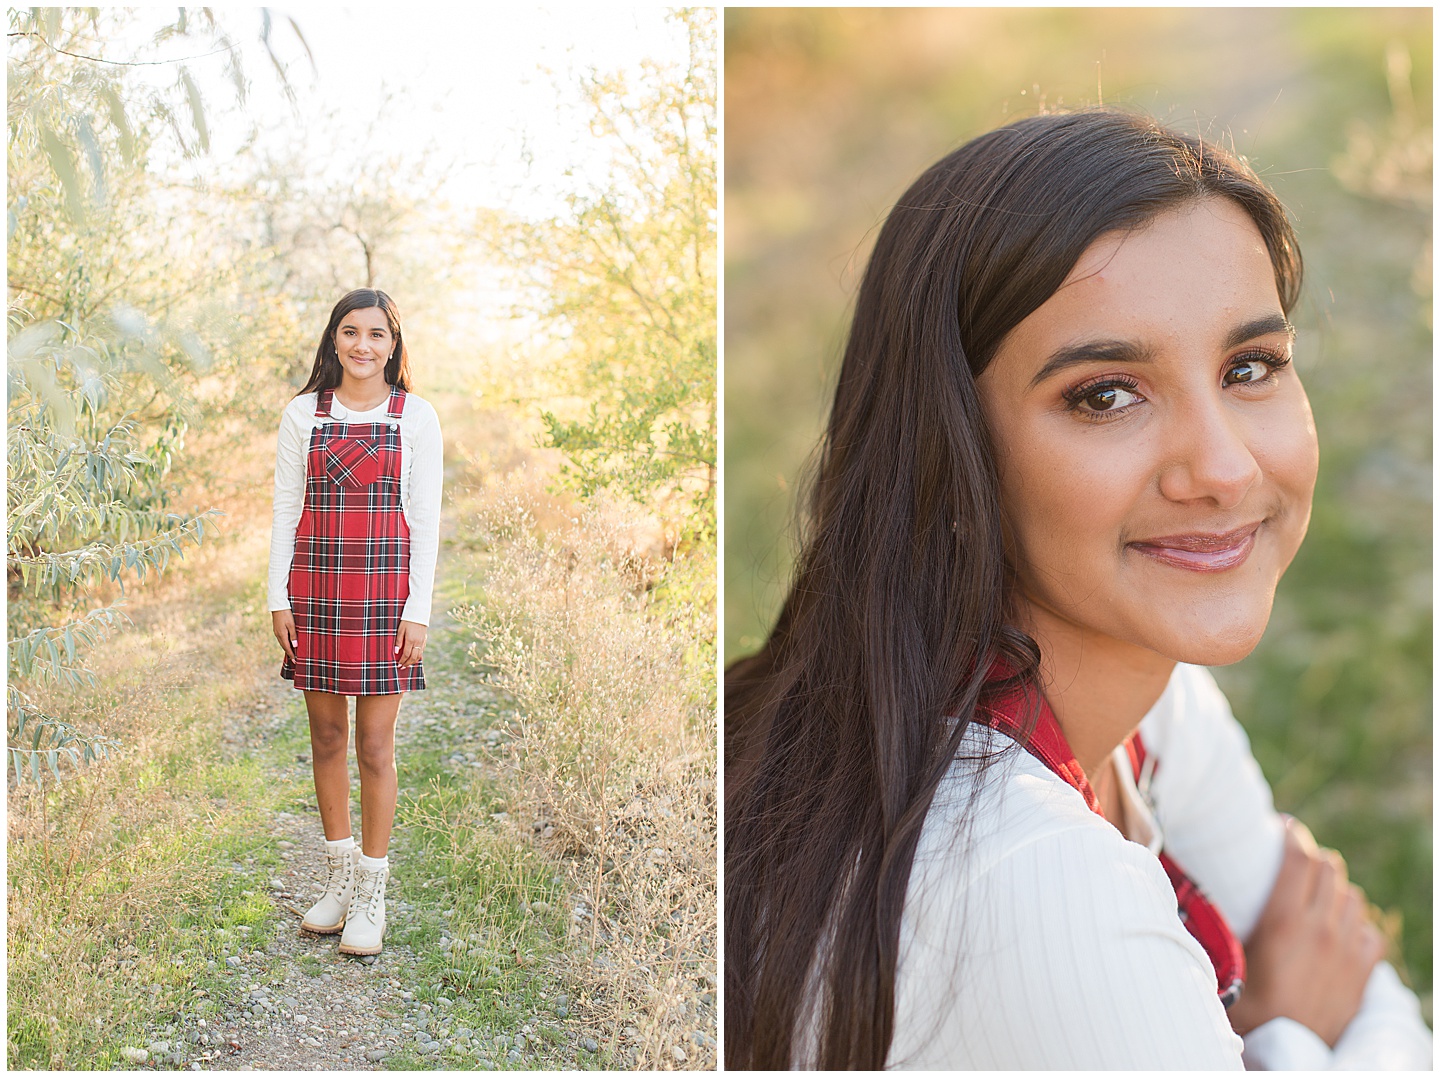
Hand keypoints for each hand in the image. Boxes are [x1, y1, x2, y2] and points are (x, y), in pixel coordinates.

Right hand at [272, 609, 297, 662]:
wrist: (278, 606)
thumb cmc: (286, 615)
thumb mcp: (291, 625)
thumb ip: (293, 635)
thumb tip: (294, 646)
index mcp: (282, 635)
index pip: (287, 647)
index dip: (291, 654)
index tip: (295, 661)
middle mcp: (278, 635)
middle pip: (284, 646)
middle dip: (289, 653)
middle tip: (294, 660)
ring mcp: (276, 632)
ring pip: (282, 643)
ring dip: (287, 648)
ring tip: (291, 654)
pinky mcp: (277, 629)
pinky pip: (281, 639)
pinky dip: (284, 643)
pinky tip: (287, 644)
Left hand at [395, 620, 426, 667]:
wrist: (418, 614)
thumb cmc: (407, 621)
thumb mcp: (400, 630)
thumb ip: (398, 641)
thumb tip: (396, 652)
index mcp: (411, 640)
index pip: (406, 654)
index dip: (402, 661)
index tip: (398, 665)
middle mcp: (417, 642)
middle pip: (413, 657)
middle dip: (407, 663)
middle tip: (402, 667)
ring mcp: (422, 642)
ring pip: (419, 655)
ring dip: (413, 662)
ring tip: (408, 664)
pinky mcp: (425, 640)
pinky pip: (422, 651)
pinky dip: (418, 656)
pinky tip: (414, 657)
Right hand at [1228, 816, 1384, 1044]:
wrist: (1287, 1051)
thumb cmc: (1247, 1009)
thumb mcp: (1223, 962)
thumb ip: (1208, 928)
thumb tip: (1174, 894)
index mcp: (1284, 922)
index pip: (1299, 858)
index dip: (1292, 833)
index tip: (1282, 826)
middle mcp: (1321, 930)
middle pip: (1330, 867)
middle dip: (1312, 856)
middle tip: (1294, 858)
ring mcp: (1347, 951)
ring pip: (1353, 895)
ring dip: (1335, 888)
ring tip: (1316, 893)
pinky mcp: (1363, 972)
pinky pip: (1369, 930)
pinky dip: (1355, 923)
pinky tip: (1339, 929)